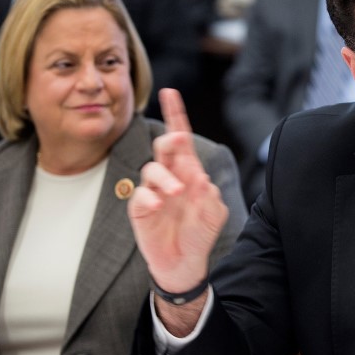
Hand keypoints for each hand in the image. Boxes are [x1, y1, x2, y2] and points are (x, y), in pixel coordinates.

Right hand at [128, 88, 228, 294]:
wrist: (185, 263)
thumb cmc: (199, 234)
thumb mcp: (214, 214)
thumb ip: (209, 196)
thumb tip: (198, 177)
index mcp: (189, 171)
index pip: (181, 138)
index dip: (175, 115)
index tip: (170, 92)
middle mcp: (170, 176)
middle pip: (164, 146)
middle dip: (170, 139)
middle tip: (178, 141)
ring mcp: (153, 191)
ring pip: (151, 169)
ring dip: (165, 177)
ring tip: (177, 192)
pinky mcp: (140, 208)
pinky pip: (139, 195)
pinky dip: (149, 198)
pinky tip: (158, 206)